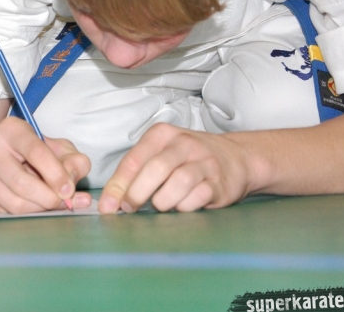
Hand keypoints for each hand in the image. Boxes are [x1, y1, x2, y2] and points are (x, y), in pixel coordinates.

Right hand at [0, 117, 91, 213]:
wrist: (1, 156)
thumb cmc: (36, 151)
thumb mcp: (60, 148)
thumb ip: (74, 163)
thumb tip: (71, 188)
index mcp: (12, 129)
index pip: (36, 152)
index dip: (56, 175)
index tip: (69, 191)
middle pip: (21, 182)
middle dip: (48, 198)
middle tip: (64, 202)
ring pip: (14, 202)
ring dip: (40, 209)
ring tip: (53, 204)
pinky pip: (7, 213)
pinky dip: (28, 214)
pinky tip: (37, 205)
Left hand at [99, 123, 252, 212]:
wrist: (235, 158)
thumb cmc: (186, 159)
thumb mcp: (159, 154)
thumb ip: (135, 173)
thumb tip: (110, 202)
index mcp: (162, 134)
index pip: (134, 160)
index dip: (118, 185)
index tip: (107, 206)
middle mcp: (184, 144)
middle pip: (156, 169)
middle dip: (137, 193)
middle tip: (130, 208)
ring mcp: (204, 162)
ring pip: (178, 183)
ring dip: (163, 201)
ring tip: (160, 205)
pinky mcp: (220, 183)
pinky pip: (198, 198)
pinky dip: (184, 207)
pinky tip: (181, 205)